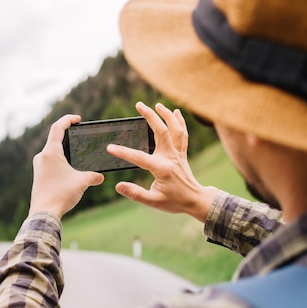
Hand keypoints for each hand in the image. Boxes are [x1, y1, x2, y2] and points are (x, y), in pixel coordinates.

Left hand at [28, 115, 103, 218]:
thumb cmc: (61, 194)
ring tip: (76, 152)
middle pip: (54, 139)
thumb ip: (93, 176)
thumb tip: (100, 177)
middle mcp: (41, 157)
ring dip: (64, 150)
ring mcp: (38, 167)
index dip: (68, 120)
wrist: (44, 213)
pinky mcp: (38, 176)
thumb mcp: (82, 182)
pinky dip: (60, 161)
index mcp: (50, 152)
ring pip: (52, 152)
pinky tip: (68, 169)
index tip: (77, 119)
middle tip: (79, 135)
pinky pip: (49, 162)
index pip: (57, 128)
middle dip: (67, 136)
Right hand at [106, 102, 216, 222]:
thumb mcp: (153, 202)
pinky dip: (180, 122)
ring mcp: (178, 154)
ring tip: (157, 105)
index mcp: (162, 169)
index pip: (139, 158)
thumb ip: (136, 194)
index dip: (123, 152)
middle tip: (139, 105)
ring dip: (167, 115)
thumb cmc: (175, 202)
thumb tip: (118, 186)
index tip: (110, 148)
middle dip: (150, 116)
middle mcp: (171, 158)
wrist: (196, 201)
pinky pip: (182, 134)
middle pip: (162, 131)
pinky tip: (176, 112)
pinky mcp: (182, 154)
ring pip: (175, 129)